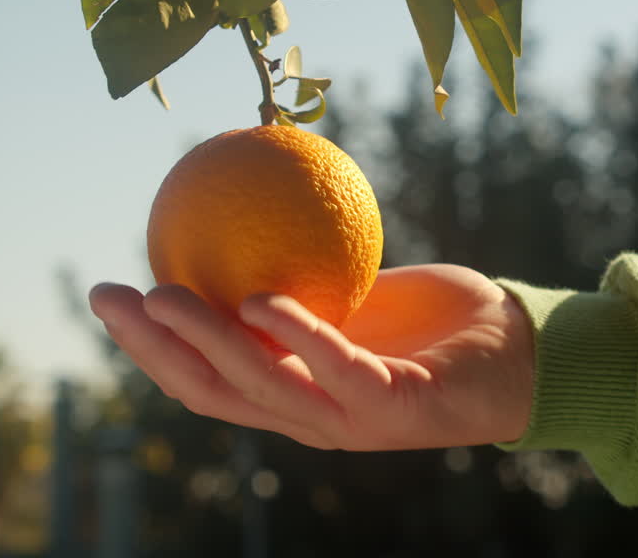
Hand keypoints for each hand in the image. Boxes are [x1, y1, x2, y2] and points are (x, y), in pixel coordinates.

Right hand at [89, 265, 534, 450]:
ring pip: (263, 387)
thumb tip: (259, 217)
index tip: (113, 295)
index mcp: (301, 392)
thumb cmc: (445, 321)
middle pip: (215, 392)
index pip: (211, 379)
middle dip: (154, 349)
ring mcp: (354, 419)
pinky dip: (297, 336)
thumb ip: (312, 274)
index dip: (154, 347)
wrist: (528, 351)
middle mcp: (316, 417)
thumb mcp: (365, 290)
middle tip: (109, 295)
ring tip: (165, 294)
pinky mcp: (397, 408)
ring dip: (206, 343)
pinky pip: (337, 370)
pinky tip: (260, 299)